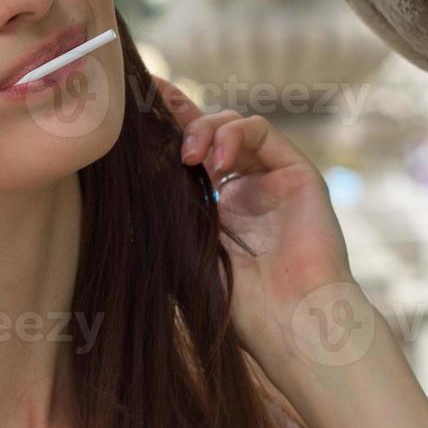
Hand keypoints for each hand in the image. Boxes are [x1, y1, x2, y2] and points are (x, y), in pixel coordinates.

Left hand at [152, 75, 360, 371]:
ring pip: (232, 124)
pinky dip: (233, 134)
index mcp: (213, 208)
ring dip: (204, 129)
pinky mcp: (296, 172)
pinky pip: (261, 130)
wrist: (287, 321)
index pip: (187, 154)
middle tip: (156, 137)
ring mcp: (269, 179)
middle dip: (178, 121)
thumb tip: (130, 170)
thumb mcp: (181, 250)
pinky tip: (217, 162)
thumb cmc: (232, 302)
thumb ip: (163, 209)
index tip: (134, 106)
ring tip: (189, 158)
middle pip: (207, 131)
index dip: (163, 126)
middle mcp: (242, 188)